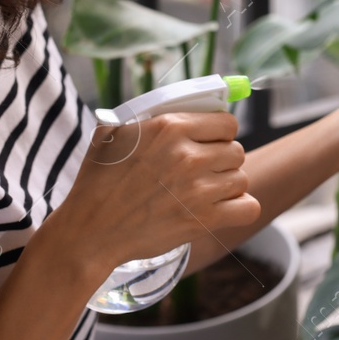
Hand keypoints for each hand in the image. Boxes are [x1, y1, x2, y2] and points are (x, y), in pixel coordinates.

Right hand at [53, 111, 260, 272]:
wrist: (90, 231)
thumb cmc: (98, 181)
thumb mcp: (113, 133)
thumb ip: (147, 116)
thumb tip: (181, 108)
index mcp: (169, 127)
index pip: (226, 122)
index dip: (219, 132)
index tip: (209, 142)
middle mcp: (188, 155)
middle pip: (236, 151)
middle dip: (222, 160)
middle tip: (202, 171)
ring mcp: (198, 188)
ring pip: (241, 178)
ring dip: (227, 185)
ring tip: (205, 191)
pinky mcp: (203, 219)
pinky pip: (248, 207)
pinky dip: (239, 208)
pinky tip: (222, 209)